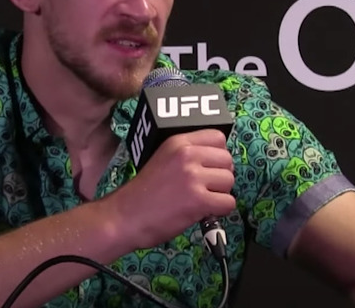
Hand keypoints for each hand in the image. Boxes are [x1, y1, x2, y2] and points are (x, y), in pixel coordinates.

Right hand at [107, 129, 235, 248]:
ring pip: (229, 181)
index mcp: (178, 142)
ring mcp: (193, 177)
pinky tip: (202, 211)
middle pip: (227, 160)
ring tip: (200, 199)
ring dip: (220, 194)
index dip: (217, 154)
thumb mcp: (162, 159)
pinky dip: (219, 211)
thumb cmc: (142, 193)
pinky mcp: (198, 200)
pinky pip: (228, 203)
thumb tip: (216, 160)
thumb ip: (187, 154)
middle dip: (220, 175)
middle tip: (204, 187)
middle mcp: (187, 155)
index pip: (218, 137)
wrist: (124, 216)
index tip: (209, 167)